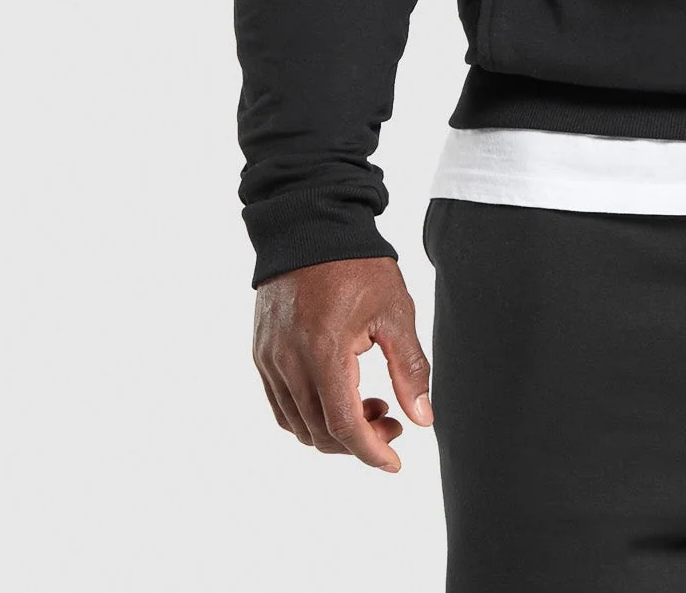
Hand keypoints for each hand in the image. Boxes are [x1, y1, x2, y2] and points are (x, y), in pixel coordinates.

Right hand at [252, 256, 432, 472]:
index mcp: (323, 351)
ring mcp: (270, 359)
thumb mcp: (395, 312)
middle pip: (319, 432)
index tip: (395, 461)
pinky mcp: (262, 353)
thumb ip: (410, 369)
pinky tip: (339, 395)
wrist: (311, 224)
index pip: (343, 424)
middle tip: (393, 420)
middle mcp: (288, 362)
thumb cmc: (358, 264)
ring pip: (298, 424)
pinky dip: (310, 415)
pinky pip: (282, 405)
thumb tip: (423, 418)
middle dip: (359, 440)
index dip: (371, 451)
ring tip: (370, 403)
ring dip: (334, 430)